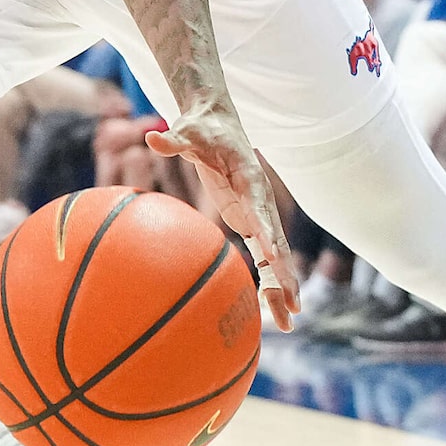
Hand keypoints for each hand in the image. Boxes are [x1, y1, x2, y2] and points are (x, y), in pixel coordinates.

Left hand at [145, 106, 295, 329]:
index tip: (277, 262)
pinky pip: (263, 254)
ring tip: (288, 322)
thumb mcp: (188, 131)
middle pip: (277, 243)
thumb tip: (152, 138)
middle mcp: (260, 200)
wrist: (217, 122)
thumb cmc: (202, 128)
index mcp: (250, 179)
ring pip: (275, 255)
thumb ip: (173, 139)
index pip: (261, 211)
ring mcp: (257, 213)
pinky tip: (270, 305)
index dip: (270, 236)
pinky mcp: (248, 220)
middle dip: (286, 276)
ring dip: (282, 287)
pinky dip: (269, 278)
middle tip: (293, 309)